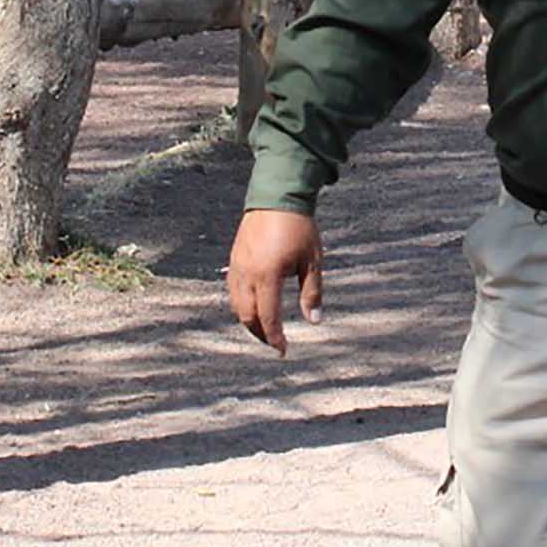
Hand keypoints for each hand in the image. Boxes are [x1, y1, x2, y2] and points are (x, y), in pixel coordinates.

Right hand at [227, 207, 323, 353]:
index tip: (283, 350)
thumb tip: (314, 320)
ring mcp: (237, 266)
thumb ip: (312, 293)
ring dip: (249, 321)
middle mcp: (247, 274)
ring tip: (264, 329)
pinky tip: (253, 307)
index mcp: (267, 276)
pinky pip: (232, 290)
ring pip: (237, 305)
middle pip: (248, 316)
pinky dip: (241, 305)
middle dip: (260, 334)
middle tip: (274, 343)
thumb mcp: (311, 261)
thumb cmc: (299, 227)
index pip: (267, 317)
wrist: (276, 196)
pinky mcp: (234, 259)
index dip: (275, 337)